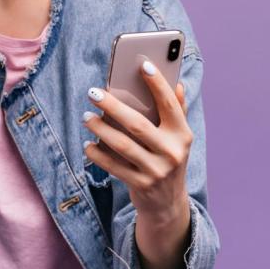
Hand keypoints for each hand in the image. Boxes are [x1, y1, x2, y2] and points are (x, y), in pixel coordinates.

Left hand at [82, 61, 192, 220]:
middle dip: (113, 106)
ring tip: (87, 116)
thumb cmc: (168, 159)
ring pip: (122, 145)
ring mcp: (156, 171)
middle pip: (137, 125)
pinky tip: (88, 144)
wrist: (168, 203)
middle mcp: (172, 152)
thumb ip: (178, 111)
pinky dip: (98, 154)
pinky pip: (114, 166)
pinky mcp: (141, 185)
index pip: (170, 105)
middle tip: (94, 92)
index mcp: (183, 135)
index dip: (158, 84)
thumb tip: (177, 83)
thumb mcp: (178, 139)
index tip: (144, 65)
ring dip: (100, 129)